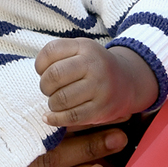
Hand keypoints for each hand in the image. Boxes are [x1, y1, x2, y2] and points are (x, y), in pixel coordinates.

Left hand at [37, 39, 157, 127]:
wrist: (129, 81)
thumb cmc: (95, 67)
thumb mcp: (81, 51)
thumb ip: (58, 55)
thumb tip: (39, 73)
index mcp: (85, 47)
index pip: (51, 51)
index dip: (40, 64)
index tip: (43, 72)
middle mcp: (94, 65)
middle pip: (54, 75)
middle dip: (45, 86)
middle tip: (49, 90)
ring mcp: (100, 87)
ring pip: (61, 99)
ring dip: (52, 104)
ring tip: (56, 102)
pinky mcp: (102, 109)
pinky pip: (72, 117)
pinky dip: (56, 119)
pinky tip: (51, 118)